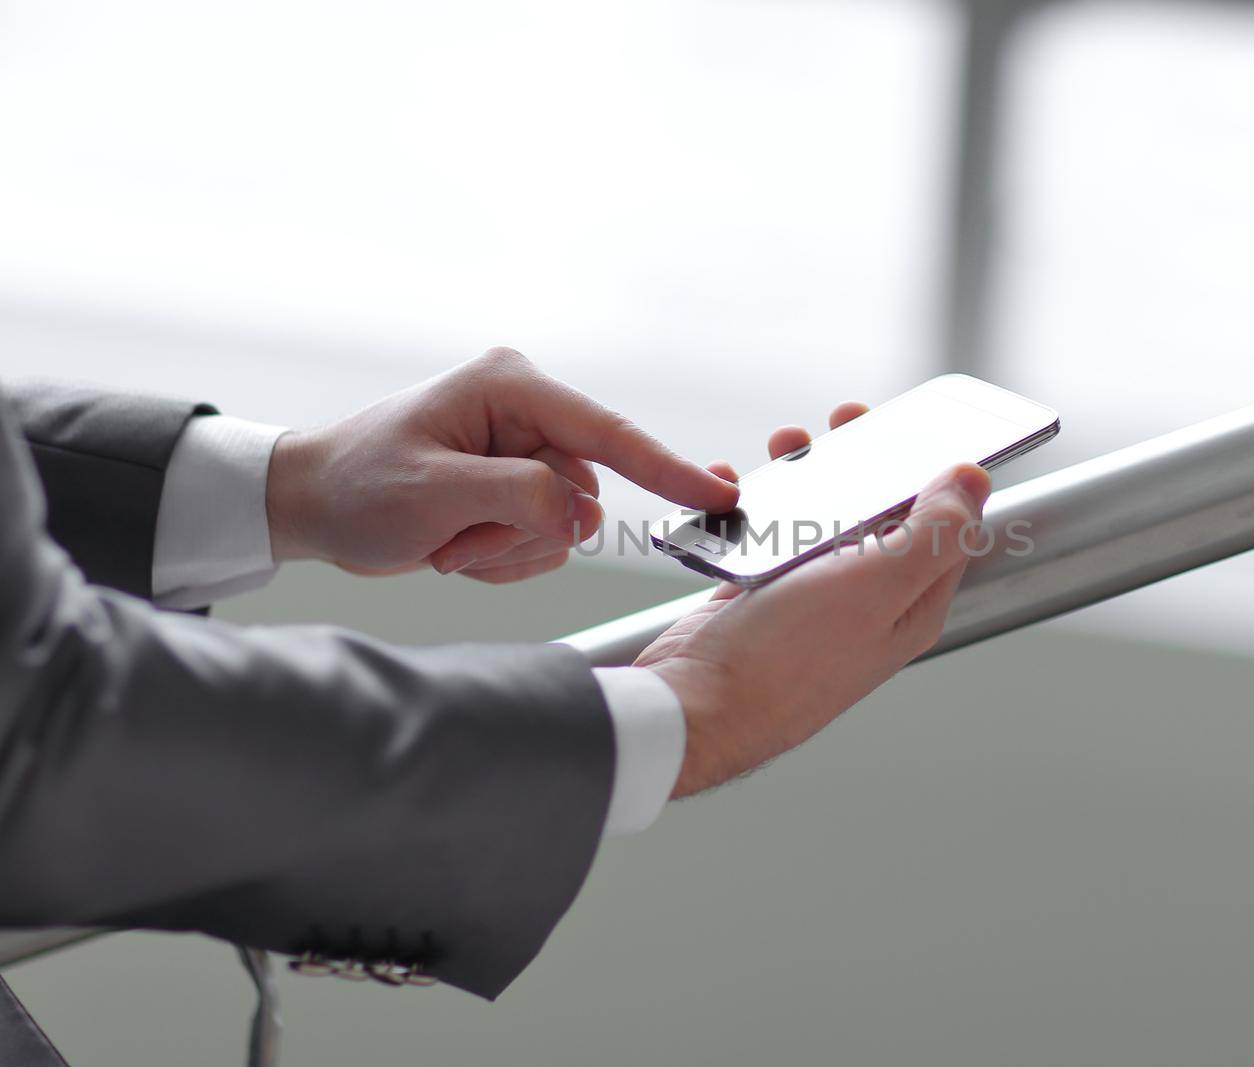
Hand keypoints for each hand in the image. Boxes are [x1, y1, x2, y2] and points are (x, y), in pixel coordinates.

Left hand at [266, 347, 737, 582]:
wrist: (309, 505)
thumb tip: (581, 516)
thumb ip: (519, 498)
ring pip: (567, 526)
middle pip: (582, 494)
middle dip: (524, 533)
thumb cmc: (356, 485)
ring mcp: (524, 451)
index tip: (721, 493)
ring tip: (448, 542)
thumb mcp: (434, 492)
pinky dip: (504, 558)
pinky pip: (546, 541)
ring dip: (510, 551)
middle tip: (457, 542)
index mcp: (511, 387)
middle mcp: (527, 412)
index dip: (668, 466)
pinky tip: (456, 545)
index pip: (608, 433)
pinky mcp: (518, 486)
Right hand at [633, 403, 991, 796]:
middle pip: (878, 512)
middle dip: (865, 460)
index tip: (916, 423)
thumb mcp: (878, 586)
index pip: (944, 525)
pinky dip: (750, 505)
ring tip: (784, 444)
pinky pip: (763, 535)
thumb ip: (934, 531)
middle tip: (845, 421)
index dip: (935, 471)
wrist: (694, 708)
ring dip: (804, 475)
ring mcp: (810, 599)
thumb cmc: (787, 659)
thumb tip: (975, 479)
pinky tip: (734, 490)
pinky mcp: (758, 596)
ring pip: (818, 518)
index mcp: (910, 602)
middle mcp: (865, 600)